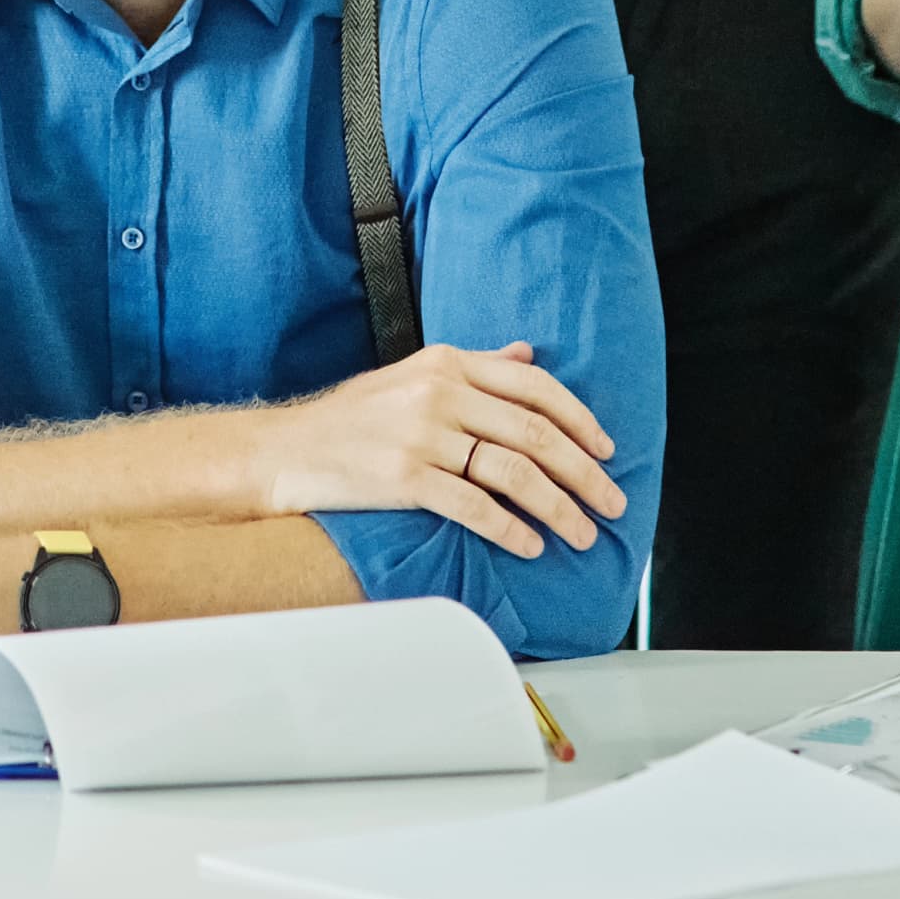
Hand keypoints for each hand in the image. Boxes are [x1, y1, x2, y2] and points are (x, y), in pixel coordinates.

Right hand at [244, 341, 624, 558]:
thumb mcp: (414, 374)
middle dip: (583, 472)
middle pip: (534, 432)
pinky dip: (510, 528)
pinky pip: (474, 506)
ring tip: (580, 533)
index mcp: (448, 362)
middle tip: (611, 502)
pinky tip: (531, 545)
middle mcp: (440, 392)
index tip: (606, 450)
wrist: (288, 450)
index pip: (534, 386)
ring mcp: (422, 434)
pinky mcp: (405, 477)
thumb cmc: (354, 417)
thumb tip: (526, 353)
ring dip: (557, 507)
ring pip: (514, 472)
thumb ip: (475, 365)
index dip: (579, 420)